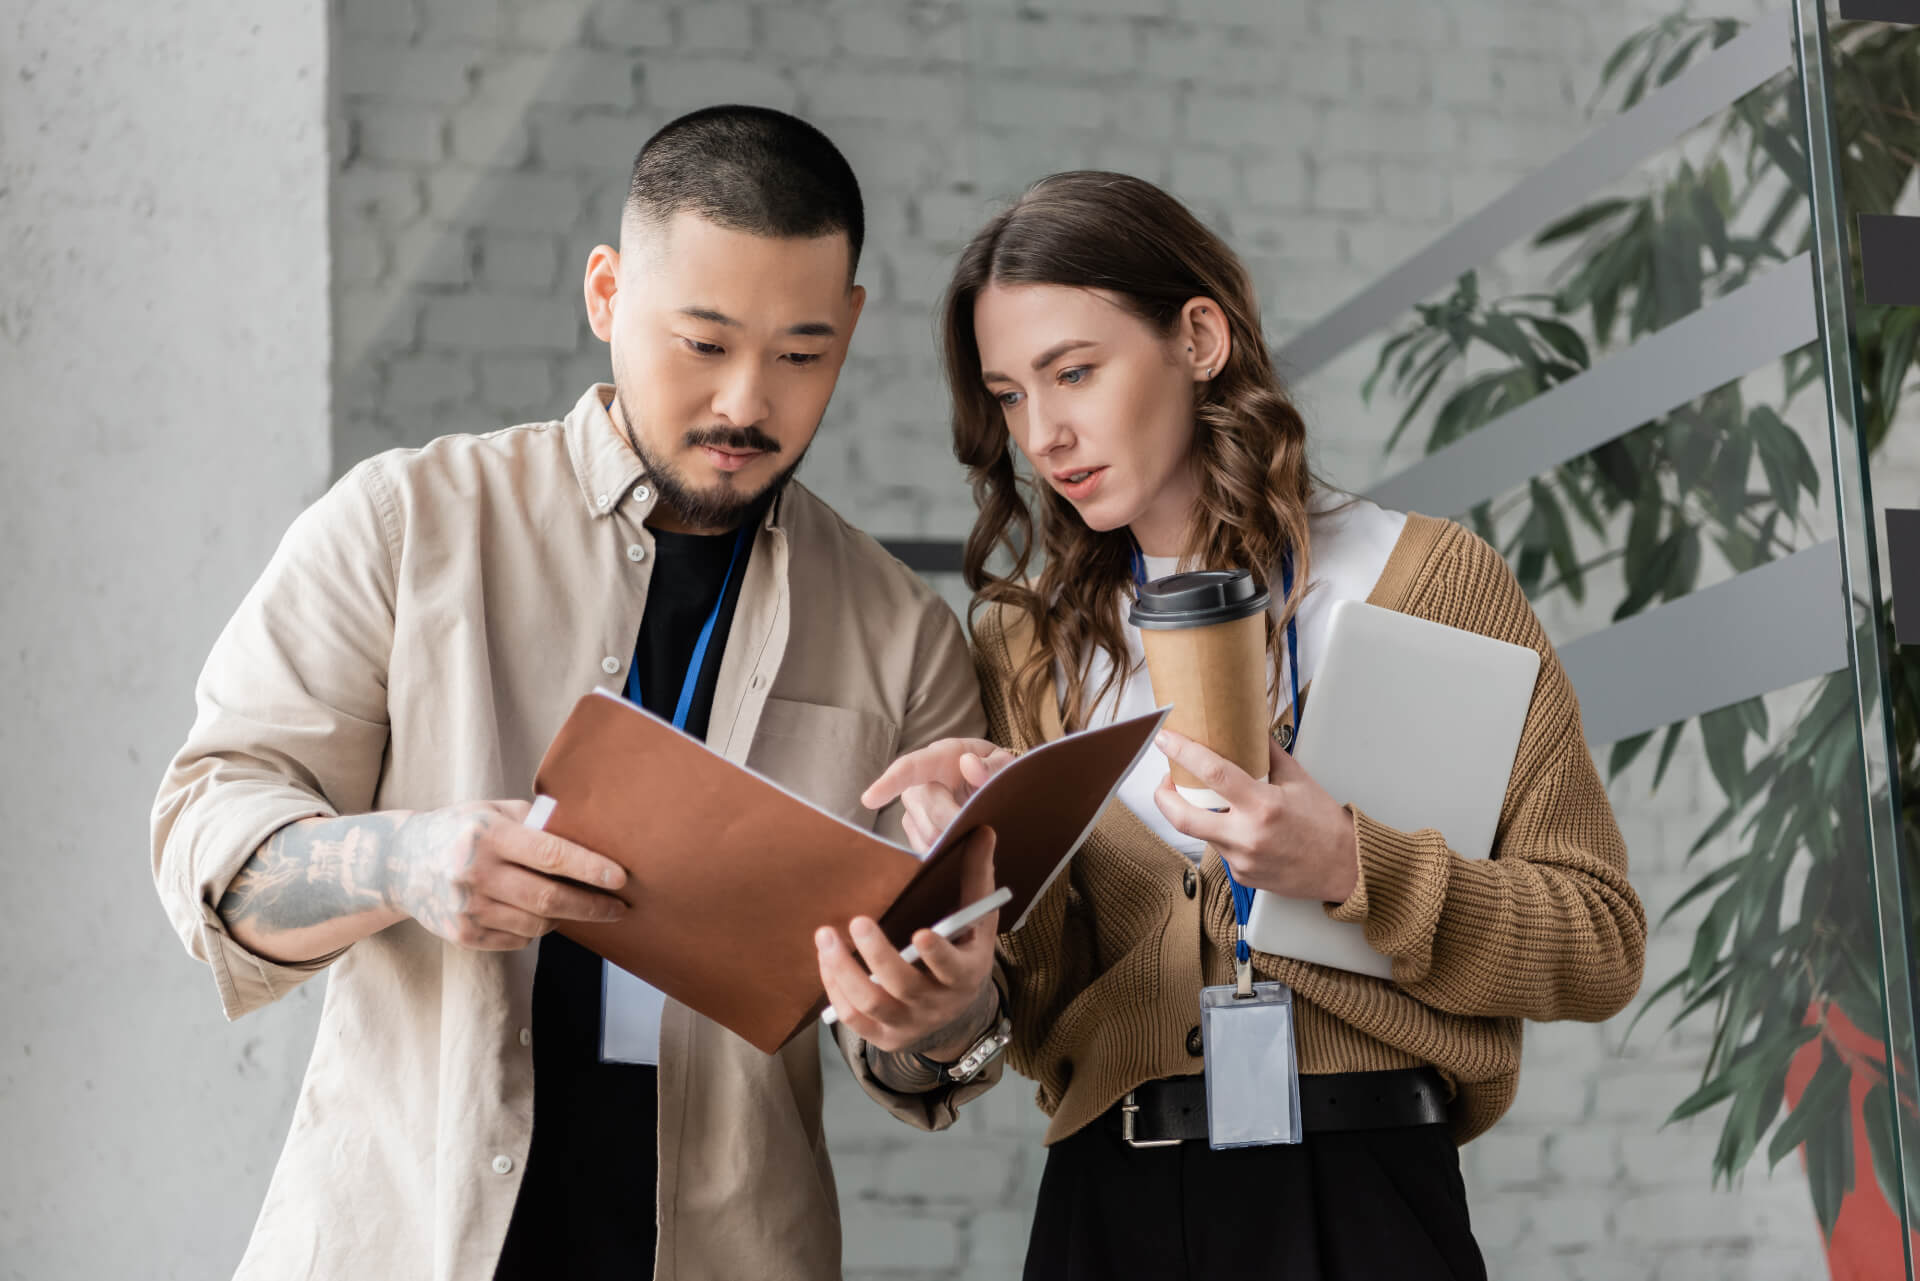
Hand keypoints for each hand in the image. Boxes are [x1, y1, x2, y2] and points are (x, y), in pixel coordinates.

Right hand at [383, 800, 629, 949]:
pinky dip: (534, 931)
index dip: (590, 869)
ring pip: (536, 925)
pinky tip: (535, 915)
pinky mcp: (461, 934)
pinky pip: (516, 940)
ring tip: (574, 907)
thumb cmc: (461, 830)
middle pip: (548, 898)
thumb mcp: (494, 812)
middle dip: (591, 906)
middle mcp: (474, 872)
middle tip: (619, 908)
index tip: (621, 878)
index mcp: (488, 835)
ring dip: (563, 919)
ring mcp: (466, 907)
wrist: (400, 863)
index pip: (550, 854)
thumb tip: (591, 836)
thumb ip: (537, 821)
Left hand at [815, 829, 999, 1056]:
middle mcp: (936, 1004)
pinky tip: (826, 961)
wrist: (955, 1012)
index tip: (920, 933)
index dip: (937, 954)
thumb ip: (976, 878)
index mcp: (964, 974)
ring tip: (826, 936)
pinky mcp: (882, 1035)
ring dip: (844, 971)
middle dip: (877, 954)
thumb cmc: (963, 952)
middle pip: (903, 985)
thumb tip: (983, 830)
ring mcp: (907, 1023)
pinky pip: (853, 1019)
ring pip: (870, 1003)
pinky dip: (835, 990)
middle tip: (857, 922)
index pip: (951, 967)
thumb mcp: (977, 920)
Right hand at [863, 737, 1017, 853]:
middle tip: (983, 825)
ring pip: (928, 834)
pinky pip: (926, 847)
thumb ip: (993, 765)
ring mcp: (914, 807)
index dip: (888, 783)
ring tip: (975, 827)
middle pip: (928, 811)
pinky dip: (945, 849)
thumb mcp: (1003, 763)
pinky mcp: (914, 828)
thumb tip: (969, 765)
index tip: (869, 800)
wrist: (989, 782)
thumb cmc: (994, 770)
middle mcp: (920, 781)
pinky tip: (960, 839)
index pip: (909, 768)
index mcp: (941, 757)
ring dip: (954, 836)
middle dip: (956, 821)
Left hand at [1152, 730, 1359, 903]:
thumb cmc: (1325, 825)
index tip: (1166, 740)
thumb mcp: (1299, 779)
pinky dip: (1220, 833)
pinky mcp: (1241, 876)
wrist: (1345, 867)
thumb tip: (1249, 729)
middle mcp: (1248, 836)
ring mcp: (1242, 860)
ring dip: (1194, 813)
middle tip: (1165, 780)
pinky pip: (1219, 850)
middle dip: (1163, 796)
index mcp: (1264, 806)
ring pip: (1201, 833)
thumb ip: (1269, 753)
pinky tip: (1232, 824)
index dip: (1184, 753)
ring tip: (1199, 797)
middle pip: (1183, 818)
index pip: (1213, 773)